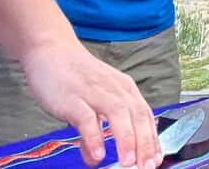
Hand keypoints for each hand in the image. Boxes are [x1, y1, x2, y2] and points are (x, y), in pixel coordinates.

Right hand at [22, 42, 160, 167]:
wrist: (51, 50)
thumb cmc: (76, 78)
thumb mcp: (93, 101)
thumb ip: (97, 130)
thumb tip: (96, 157)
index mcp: (125, 90)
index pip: (145, 116)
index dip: (153, 139)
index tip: (157, 160)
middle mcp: (115, 89)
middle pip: (137, 116)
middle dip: (145, 143)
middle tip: (148, 166)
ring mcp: (94, 92)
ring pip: (118, 114)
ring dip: (126, 140)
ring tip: (128, 163)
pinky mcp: (73, 97)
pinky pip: (86, 118)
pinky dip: (94, 136)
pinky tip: (97, 155)